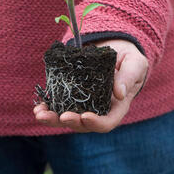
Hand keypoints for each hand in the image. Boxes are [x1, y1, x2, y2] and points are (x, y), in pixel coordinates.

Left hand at [33, 39, 148, 132]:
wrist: (116, 49)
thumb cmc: (130, 59)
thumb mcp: (135, 63)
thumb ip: (129, 76)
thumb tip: (119, 94)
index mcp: (116, 106)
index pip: (107, 122)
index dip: (96, 123)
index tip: (85, 117)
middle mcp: (98, 109)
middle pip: (83, 124)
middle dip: (71, 122)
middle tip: (61, 117)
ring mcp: (83, 104)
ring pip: (67, 118)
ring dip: (53, 119)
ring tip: (40, 114)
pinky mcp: (71, 95)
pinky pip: (58, 105)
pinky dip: (47, 107)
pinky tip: (38, 106)